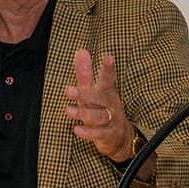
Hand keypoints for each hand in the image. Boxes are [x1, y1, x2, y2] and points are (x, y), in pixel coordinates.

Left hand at [66, 49, 138, 164]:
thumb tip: (81, 51)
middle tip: (69, 90)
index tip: (108, 56)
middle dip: (85, 94)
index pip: (108, 78)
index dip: (108, 68)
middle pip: (99, 98)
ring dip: (83, 113)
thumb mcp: (94, 91)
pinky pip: (99, 134)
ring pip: (98, 116)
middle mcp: (110, 104)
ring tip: (68, 110)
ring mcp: (111, 120)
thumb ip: (86, 73)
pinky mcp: (109, 135)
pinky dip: (88, 132)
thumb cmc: (103, 109)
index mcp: (107, 91)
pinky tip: (76, 129)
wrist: (120, 137)